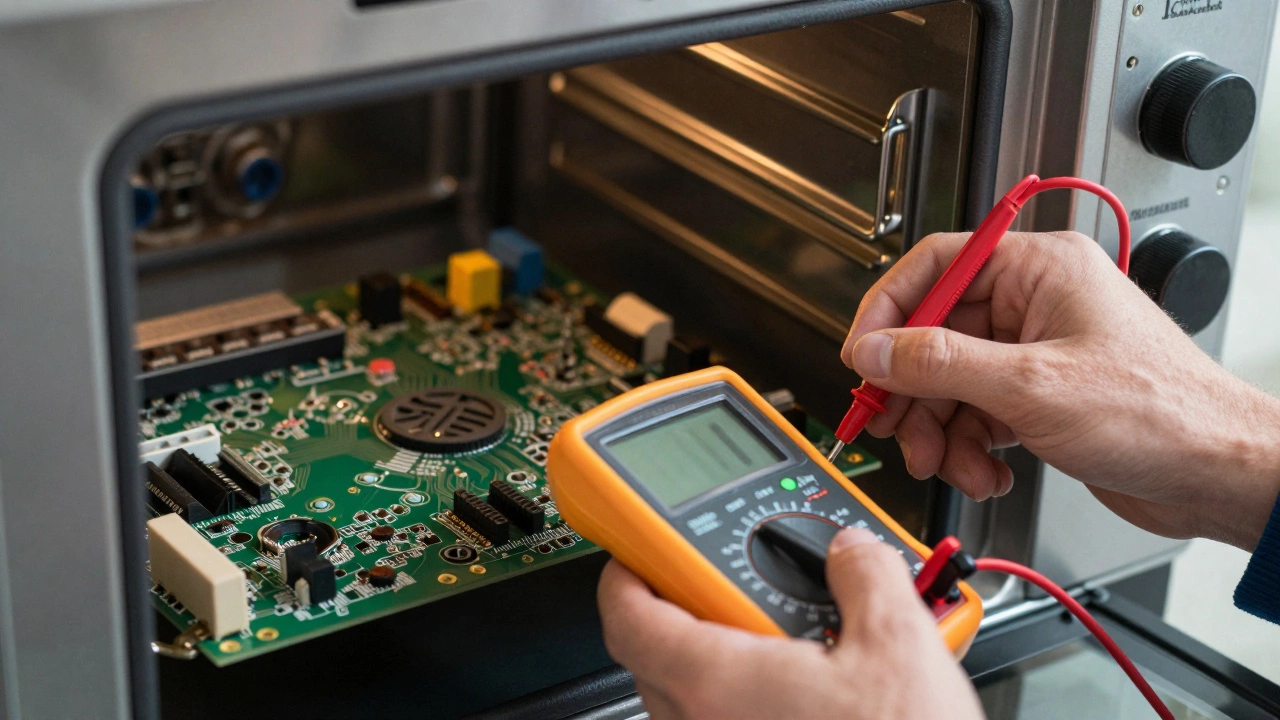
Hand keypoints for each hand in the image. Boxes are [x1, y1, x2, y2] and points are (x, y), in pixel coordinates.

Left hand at [598, 528, 983, 719]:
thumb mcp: (900, 646)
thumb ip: (865, 577)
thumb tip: (852, 554)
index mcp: (716, 682)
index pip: (627, 617)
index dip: (628, 574)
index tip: (644, 553)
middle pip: (660, 655)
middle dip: (693, 612)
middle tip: (739, 586)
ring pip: (693, 700)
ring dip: (727, 663)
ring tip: (797, 644)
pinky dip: (749, 705)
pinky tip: (809, 695)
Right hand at [843, 231, 1279, 550]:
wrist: (1217, 475)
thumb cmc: (1161, 413)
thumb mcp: (1030, 387)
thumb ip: (940, 364)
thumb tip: (878, 352)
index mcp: (1039, 270)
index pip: (934, 267)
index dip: (888, 312)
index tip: (862, 355)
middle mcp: (1035, 303)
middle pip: (935, 335)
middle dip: (913, 391)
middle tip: (890, 425)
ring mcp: (1036, 351)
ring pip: (951, 382)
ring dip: (941, 431)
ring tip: (949, 463)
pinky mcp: (1039, 395)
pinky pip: (976, 412)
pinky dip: (970, 447)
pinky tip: (988, 470)